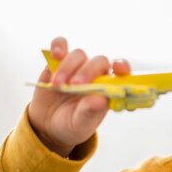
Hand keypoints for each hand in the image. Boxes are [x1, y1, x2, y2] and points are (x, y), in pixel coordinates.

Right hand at [28, 37, 130, 156]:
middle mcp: (96, 74)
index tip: (118, 68)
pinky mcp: (58, 62)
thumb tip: (100, 100)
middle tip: (75, 86)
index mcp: (108, 88)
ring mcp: (77, 66)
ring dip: (68, 67)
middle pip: (99, 61)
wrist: (48, 125)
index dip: (123, 67)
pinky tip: (55, 55)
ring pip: (79, 55)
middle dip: (87, 72)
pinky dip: (58, 46)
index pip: (122, 72)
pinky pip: (60, 46)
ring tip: (58, 85)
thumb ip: (90, 112)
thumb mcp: (81, 124)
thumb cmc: (73, 124)